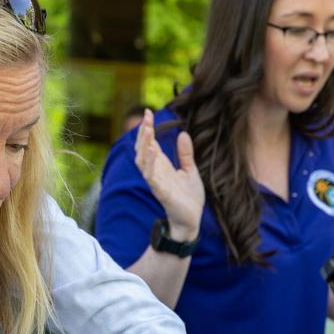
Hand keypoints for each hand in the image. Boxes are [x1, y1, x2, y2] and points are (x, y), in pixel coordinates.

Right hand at [133, 109, 204, 241]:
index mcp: (162, 166)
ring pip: (142, 162)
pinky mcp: (161, 192)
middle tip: (146, 118)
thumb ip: (185, 154)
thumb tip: (183, 133)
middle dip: (143, 134)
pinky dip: (150, 164)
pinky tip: (153, 151)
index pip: (150, 143)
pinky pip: (151, 177)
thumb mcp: (190, 171)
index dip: (147, 128)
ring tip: (147, 130)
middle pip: (142, 149)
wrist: (191, 220)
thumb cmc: (189, 198)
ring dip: (144, 145)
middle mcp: (156, 172)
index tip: (148, 112)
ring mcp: (156, 182)